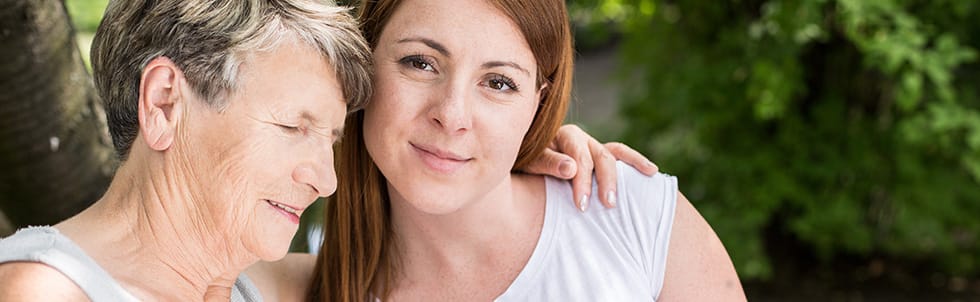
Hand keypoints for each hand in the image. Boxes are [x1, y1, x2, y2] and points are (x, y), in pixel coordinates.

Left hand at [522, 124, 657, 210]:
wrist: (524, 161)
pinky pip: (622, 156)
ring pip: (614, 155)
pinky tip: (652, 172)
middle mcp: (583, 139)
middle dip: (605, 182)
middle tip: (607, 205)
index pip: (579, 158)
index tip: (582, 204)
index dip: (582, 181)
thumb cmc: (525, 162)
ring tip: (640, 183)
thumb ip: (548, 163)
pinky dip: (637, 162)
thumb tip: (572, 168)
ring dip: (625, 172)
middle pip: (600, 157)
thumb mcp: (530, 161)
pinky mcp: (602, 157)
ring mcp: (594, 147)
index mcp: (565, 136)